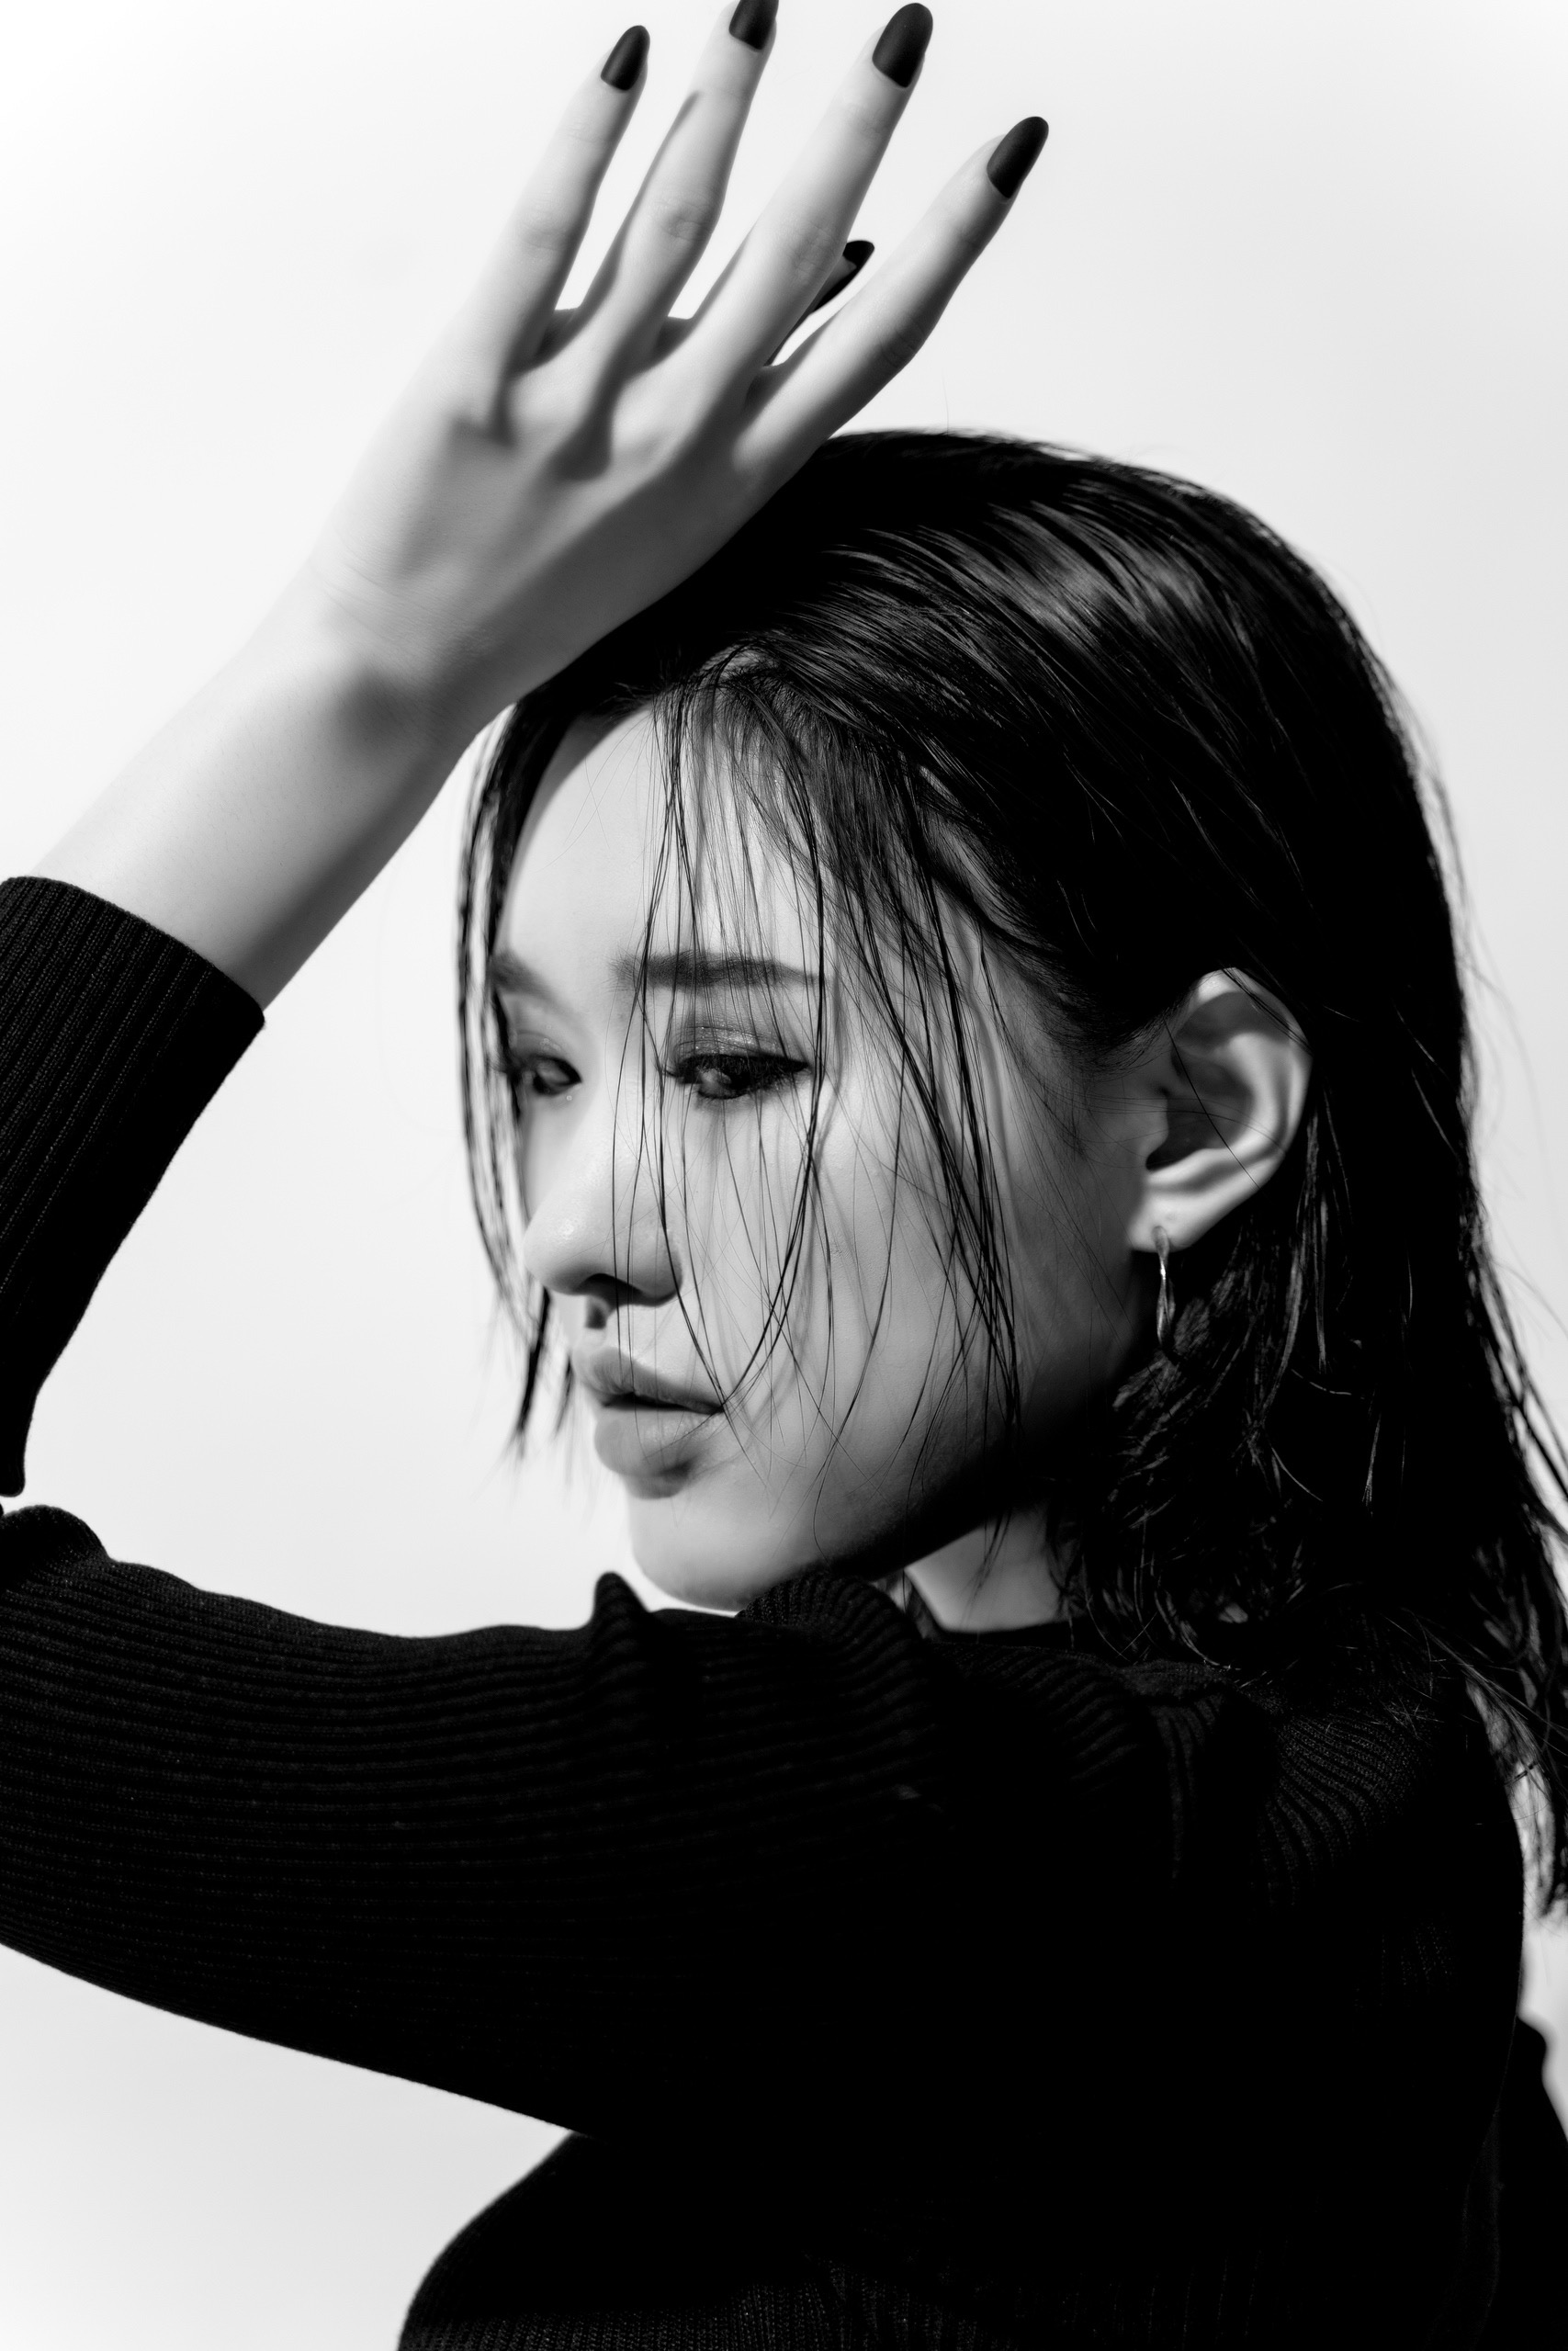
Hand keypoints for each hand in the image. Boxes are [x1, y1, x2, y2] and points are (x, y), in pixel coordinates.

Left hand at [300, 2, 1045, 738]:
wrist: (407, 666)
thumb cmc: (548, 587)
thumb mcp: (680, 512)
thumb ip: (750, 391)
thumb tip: (844, 266)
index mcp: (740, 474)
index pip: (880, 339)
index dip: (955, 237)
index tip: (1013, 147)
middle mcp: (679, 439)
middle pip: (795, 257)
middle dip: (861, 131)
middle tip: (911, 25)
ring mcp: (580, 412)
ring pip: (674, 225)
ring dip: (727, 101)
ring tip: (762, 6)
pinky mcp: (477, 384)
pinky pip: (544, 241)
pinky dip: (588, 143)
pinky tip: (626, 60)